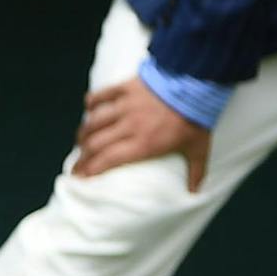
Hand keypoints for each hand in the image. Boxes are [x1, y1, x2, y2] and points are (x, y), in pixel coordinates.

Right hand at [74, 76, 210, 187]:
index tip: (81, 176)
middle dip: (82, 157)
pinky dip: (91, 102)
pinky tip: (88, 108)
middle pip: (95, 144)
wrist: (196, 83)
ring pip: (94, 122)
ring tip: (80, 141)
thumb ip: (196, 171)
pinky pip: (101, 95)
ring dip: (84, 133)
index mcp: (144, 144)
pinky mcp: (125, 88)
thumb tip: (194, 192)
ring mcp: (125, 106)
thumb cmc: (197, 118)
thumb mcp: (199, 148)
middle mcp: (129, 127)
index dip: (91, 169)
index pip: (108, 159)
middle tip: (76, 165)